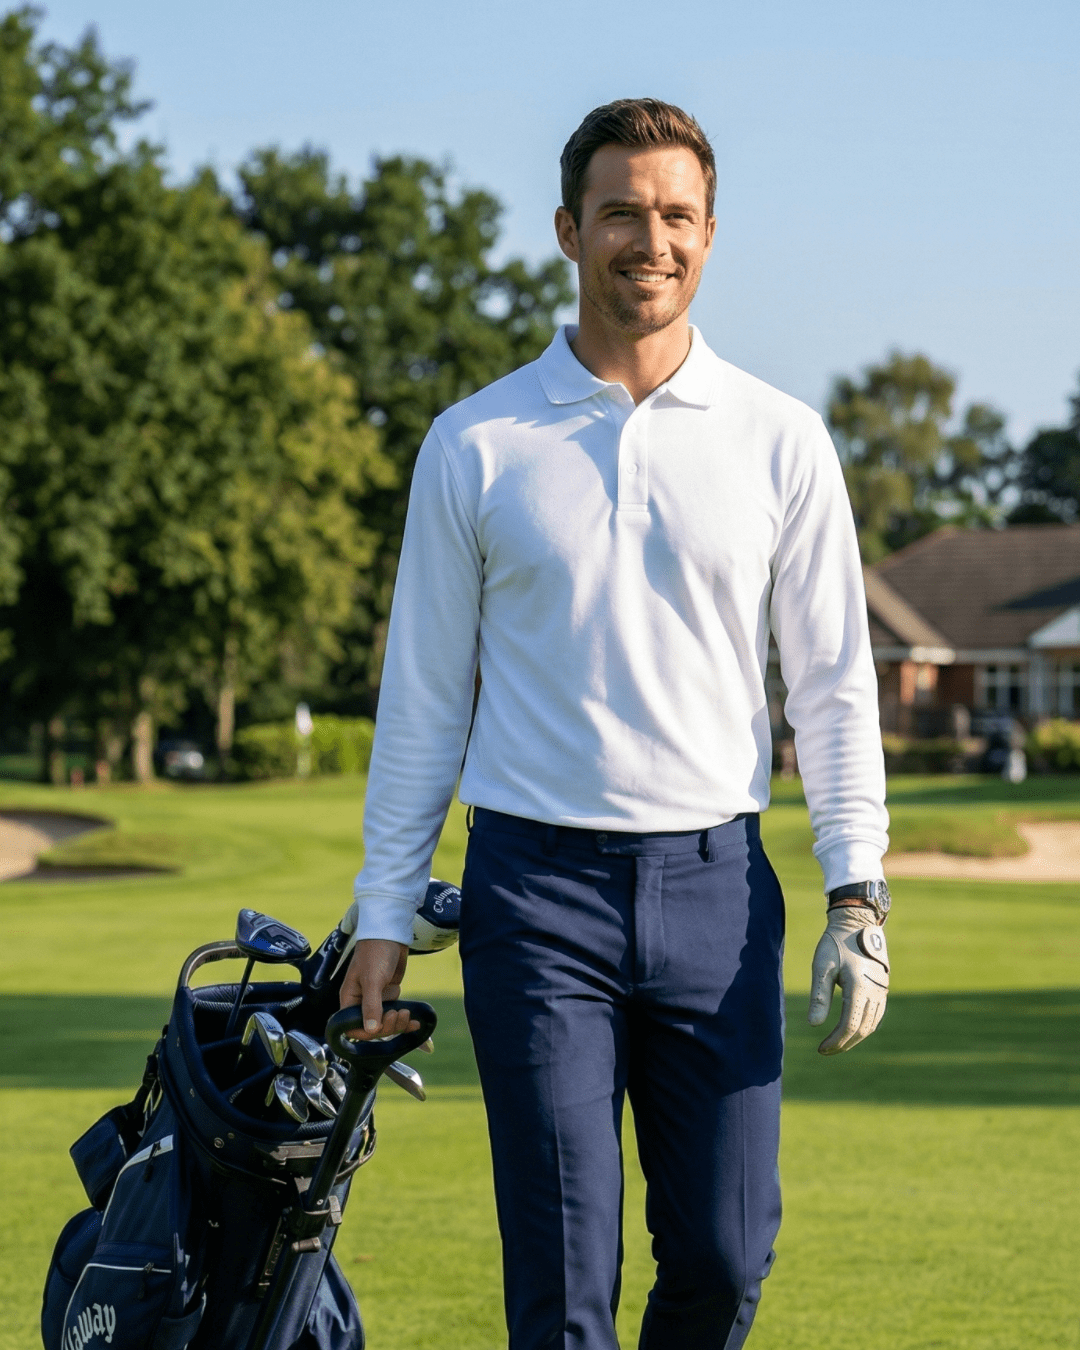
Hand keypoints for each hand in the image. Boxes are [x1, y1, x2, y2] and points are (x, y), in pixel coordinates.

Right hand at [339, 939, 418, 1038]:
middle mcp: (361, 1001)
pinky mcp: (389, 994)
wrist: (391, 934)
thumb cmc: (376, 952)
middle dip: (387, 1026)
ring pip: (386, 1022)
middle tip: (398, 1015)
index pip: (352, 1027)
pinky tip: (416, 1022)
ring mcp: (377, 998)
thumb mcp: (372, 980)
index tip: (381, 1026)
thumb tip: (371, 1030)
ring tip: (407, 1014)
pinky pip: (396, 1013)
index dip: (367, 1032)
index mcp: (350, 999)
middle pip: (372, 1027)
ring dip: (398, 1024)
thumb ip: (371, 1006)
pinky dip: (406, 1020)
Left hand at [808, 905, 888, 1054]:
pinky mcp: (883, 988)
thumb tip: (814, 1025)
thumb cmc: (835, 943)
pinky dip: (864, 1027)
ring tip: (836, 1043)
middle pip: (862, 1029)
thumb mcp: (822, 966)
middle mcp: (875, 992)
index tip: (821, 1049)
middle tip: (825, 1050)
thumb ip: (819, 995)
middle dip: (844, 1044)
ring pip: (871, 1024)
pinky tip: (850, 1030)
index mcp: (860, 987)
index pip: (850, 1025)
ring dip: (855, 1038)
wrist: (856, 923)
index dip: (836, 1041)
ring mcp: (882, 990)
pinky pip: (876, 1015)